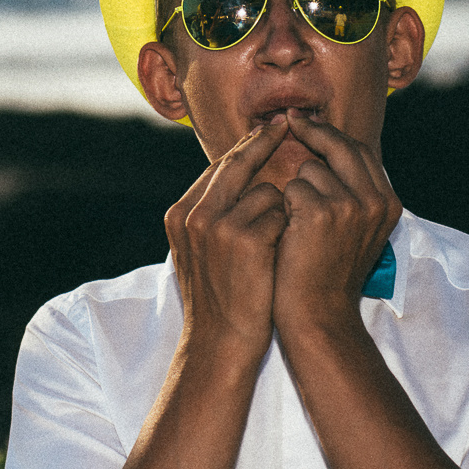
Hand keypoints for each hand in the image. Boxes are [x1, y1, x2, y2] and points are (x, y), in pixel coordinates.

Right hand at [165, 121, 291, 354]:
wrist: (219, 345)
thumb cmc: (220, 301)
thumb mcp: (201, 253)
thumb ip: (212, 216)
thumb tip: (236, 181)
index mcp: (180, 214)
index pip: (217, 169)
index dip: (245, 149)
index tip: (265, 132)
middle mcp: (193, 214)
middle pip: (236, 163)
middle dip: (264, 142)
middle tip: (288, 123)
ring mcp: (217, 226)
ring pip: (266, 191)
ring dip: (281, 210)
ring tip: (277, 244)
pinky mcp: (244, 239)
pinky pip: (280, 214)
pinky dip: (288, 229)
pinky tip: (283, 254)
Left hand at [272, 113, 400, 334]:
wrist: (319, 315)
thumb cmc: (327, 274)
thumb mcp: (355, 231)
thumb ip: (352, 192)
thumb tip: (330, 149)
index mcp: (388, 203)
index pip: (359, 152)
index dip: (331, 135)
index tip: (307, 122)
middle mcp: (376, 201)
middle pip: (341, 147)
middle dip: (312, 131)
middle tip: (288, 120)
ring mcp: (350, 205)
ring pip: (311, 169)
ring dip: (295, 191)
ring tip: (297, 229)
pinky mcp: (321, 212)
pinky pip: (292, 188)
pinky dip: (283, 207)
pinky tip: (288, 235)